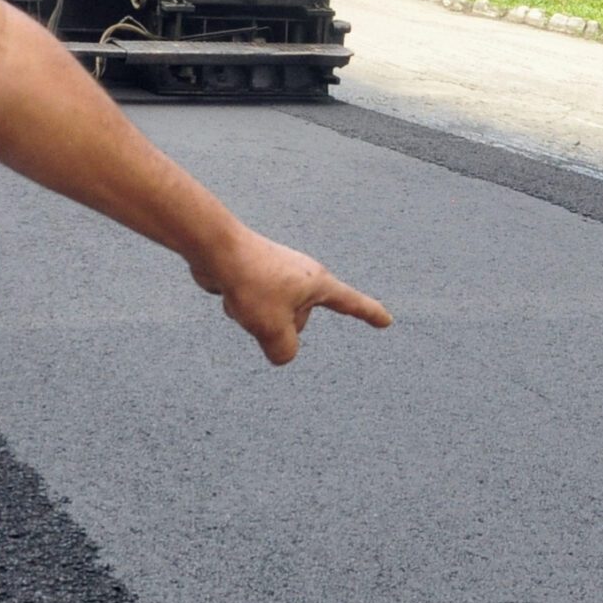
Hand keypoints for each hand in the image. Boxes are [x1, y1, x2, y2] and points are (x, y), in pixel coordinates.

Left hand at [190, 227, 392, 365]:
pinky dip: (242, 307)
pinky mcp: (258, 278)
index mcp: (318, 283)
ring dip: (256, 318)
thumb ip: (285, 351)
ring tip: (244, 296)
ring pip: (273, 319)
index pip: (350, 303)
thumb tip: (282, 353)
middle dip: (278, 327)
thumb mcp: (273, 329)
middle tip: (261, 308)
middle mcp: (303, 277)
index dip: (370, 314)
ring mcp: (280, 277)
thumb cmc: (251, 283)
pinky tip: (231, 292)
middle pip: (300, 323)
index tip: (386, 321)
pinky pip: (254, 309)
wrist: (216, 249)